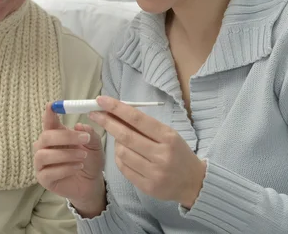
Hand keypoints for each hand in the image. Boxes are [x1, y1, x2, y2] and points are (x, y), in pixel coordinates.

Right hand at [33, 101, 105, 216]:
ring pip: (44, 154)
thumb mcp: (94, 144)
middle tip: (84, 139)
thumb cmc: (89, 160)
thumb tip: (79, 126)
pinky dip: (65, 168)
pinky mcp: (43, 179)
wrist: (92, 183)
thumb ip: (89, 134)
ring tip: (82, 156)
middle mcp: (44, 147)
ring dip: (66, 154)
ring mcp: (41, 163)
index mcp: (55, 134)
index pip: (48, 121)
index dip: (49, 113)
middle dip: (65, 136)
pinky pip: (48, 172)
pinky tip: (77, 167)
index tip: (52, 105)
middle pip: (46, 137)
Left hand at [89, 96, 206, 208]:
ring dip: (115, 142)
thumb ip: (145, 126)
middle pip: (126, 136)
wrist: (193, 182)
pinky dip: (119, 158)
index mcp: (168, 137)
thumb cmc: (178, 152)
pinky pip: (123, 168)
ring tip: (119, 139)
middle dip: (107, 122)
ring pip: (122, 153)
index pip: (138, 119)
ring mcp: (154, 173)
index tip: (101, 100)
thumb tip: (116, 112)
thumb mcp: (168, 134)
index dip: (117, 108)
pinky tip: (123, 153)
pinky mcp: (147, 187)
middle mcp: (161, 155)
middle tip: (94, 113)